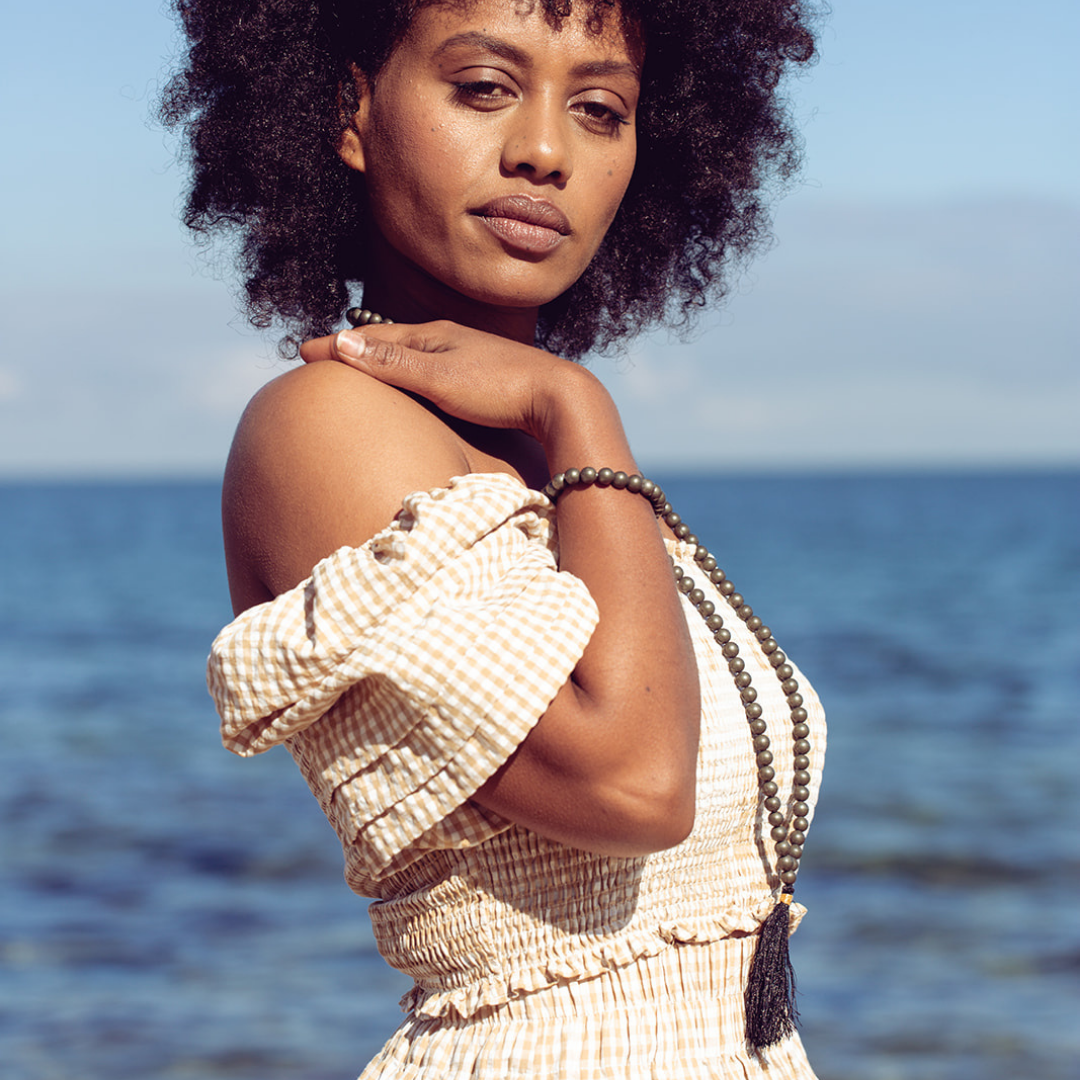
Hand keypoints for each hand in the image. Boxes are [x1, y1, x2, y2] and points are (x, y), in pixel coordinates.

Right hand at [299, 320, 606, 445]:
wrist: (559, 400)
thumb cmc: (500, 388)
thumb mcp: (439, 376)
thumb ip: (392, 362)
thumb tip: (342, 343)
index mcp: (435, 335)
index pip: (372, 337)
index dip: (338, 346)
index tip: (303, 352)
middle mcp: (450, 341)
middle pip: (390, 341)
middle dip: (355, 348)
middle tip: (323, 356)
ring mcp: (467, 359)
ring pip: (412, 356)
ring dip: (381, 361)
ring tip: (360, 368)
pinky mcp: (483, 381)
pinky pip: (430, 372)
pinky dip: (407, 375)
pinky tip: (413, 386)